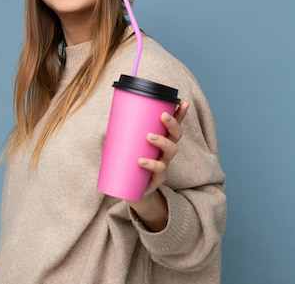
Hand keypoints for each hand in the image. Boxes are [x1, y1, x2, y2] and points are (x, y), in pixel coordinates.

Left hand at [127, 101, 188, 230]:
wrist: (130, 192)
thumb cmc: (129, 164)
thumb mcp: (127, 148)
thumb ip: (121, 134)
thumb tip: (110, 116)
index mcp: (161, 139)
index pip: (174, 125)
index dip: (180, 114)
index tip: (183, 102)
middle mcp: (166, 151)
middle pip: (176, 135)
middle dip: (173, 124)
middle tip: (163, 116)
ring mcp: (164, 164)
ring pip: (171, 150)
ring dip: (162, 141)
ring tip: (150, 137)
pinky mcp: (158, 178)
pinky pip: (160, 170)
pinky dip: (151, 164)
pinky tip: (142, 161)